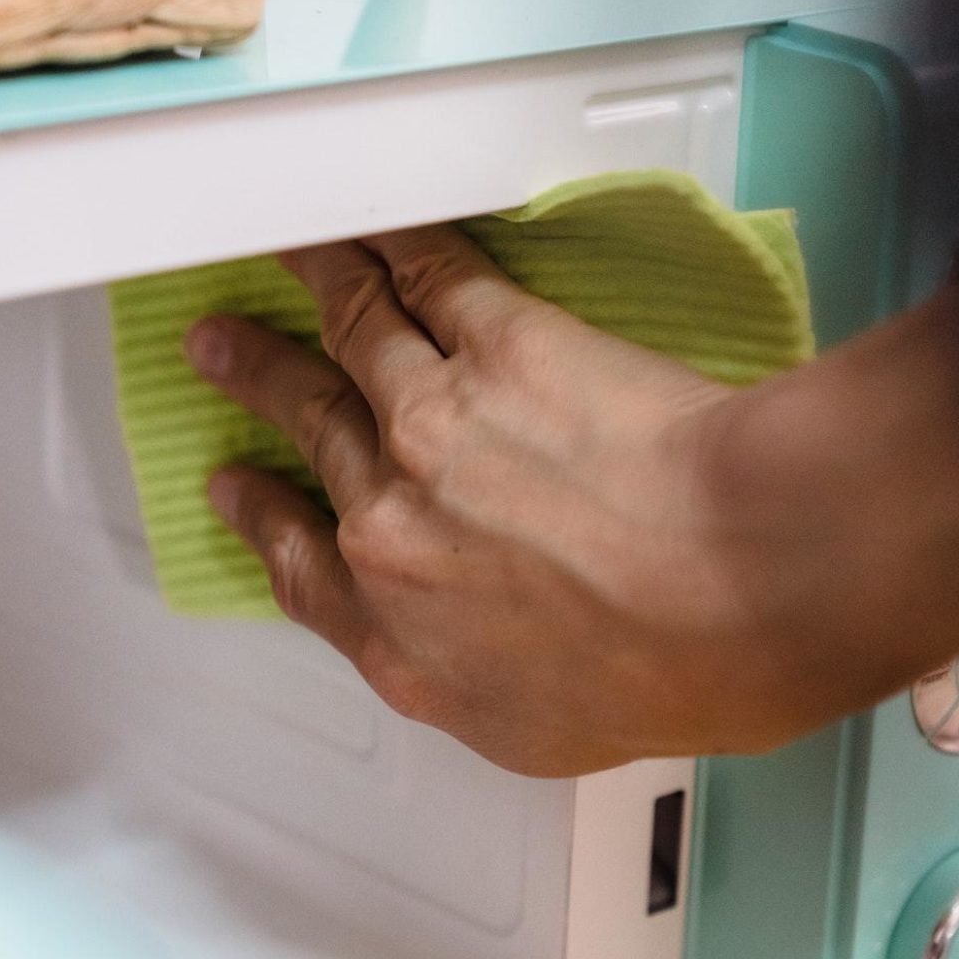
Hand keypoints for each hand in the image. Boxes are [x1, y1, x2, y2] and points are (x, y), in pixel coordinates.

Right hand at [185, 209, 958, 777]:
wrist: (735, 589)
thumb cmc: (677, 673)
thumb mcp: (550, 732)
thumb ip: (487, 688)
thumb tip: (498, 664)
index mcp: (402, 641)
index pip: (304, 570)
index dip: (265, 520)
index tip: (241, 490)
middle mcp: (395, 528)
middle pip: (312, 431)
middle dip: (262, 382)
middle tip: (223, 347)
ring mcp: (433, 425)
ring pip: (349, 335)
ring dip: (310, 285)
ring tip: (285, 257)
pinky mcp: (499, 344)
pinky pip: (423, 275)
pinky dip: (387, 242)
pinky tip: (372, 226)